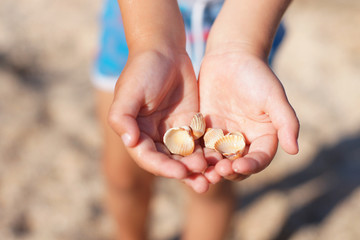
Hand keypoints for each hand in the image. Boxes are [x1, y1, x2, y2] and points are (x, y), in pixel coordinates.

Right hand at [108, 49, 218, 192]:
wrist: (165, 51)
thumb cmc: (143, 69)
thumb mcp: (128, 92)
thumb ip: (123, 117)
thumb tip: (130, 142)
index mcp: (135, 132)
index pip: (147, 156)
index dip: (162, 167)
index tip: (180, 173)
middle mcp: (152, 136)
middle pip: (168, 161)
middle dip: (183, 173)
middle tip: (202, 183)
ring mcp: (172, 131)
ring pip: (184, 156)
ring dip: (197, 168)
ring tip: (212, 177)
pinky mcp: (189, 125)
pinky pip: (198, 142)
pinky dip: (206, 153)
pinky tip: (218, 161)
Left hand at [199, 50, 298, 180]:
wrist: (231, 56)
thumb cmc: (257, 75)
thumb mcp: (273, 97)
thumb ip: (286, 122)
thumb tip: (294, 150)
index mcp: (263, 137)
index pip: (259, 158)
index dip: (251, 165)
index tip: (239, 166)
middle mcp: (243, 140)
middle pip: (236, 164)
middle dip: (228, 170)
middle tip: (217, 172)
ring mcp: (222, 136)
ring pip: (216, 158)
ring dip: (209, 166)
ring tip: (201, 170)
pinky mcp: (205, 130)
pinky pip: (199, 145)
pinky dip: (195, 153)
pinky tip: (187, 156)